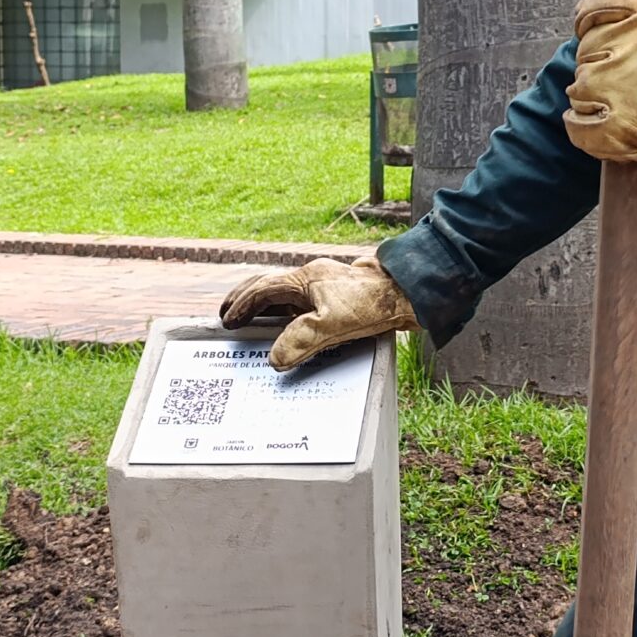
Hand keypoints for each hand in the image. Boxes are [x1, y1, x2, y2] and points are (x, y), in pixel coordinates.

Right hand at [219, 258, 418, 371]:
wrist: (408, 294)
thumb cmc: (373, 303)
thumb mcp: (333, 325)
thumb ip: (301, 340)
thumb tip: (274, 358)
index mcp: (305, 278)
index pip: (264, 290)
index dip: (243, 305)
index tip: (228, 320)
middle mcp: (312, 278)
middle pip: (269, 287)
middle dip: (246, 300)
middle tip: (228, 316)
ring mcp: (324, 287)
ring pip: (285, 296)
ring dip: (266, 309)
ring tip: (251, 324)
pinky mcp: (337, 298)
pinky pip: (302, 305)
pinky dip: (287, 316)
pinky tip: (288, 330)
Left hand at [562, 0, 636, 172]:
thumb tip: (591, 6)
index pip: (590, 10)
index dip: (591, 22)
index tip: (600, 33)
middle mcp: (626, 51)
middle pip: (585, 51)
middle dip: (603, 59)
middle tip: (632, 70)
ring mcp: (617, 93)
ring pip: (580, 87)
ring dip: (595, 92)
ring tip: (627, 97)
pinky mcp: (617, 132)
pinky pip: (579, 128)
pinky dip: (583, 125)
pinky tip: (603, 119)